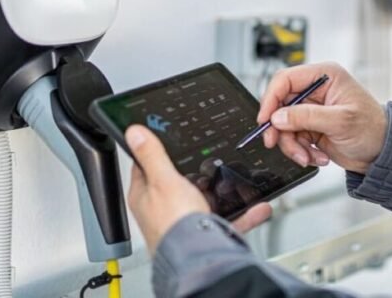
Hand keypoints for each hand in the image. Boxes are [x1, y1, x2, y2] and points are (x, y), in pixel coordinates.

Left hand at [126, 125, 271, 253]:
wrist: (198, 259)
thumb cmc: (173, 224)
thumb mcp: (164, 179)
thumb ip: (152, 154)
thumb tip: (135, 133)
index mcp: (146, 196)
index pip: (145, 166)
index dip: (155, 151)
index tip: (166, 138)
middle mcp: (163, 211)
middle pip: (177, 183)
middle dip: (195, 172)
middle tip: (208, 159)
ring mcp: (185, 223)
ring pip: (206, 201)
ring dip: (223, 191)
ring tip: (235, 180)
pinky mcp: (207, 235)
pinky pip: (229, 220)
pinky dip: (245, 213)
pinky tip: (257, 206)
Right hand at [258, 62, 386, 174]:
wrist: (383, 154)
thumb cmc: (373, 129)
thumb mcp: (340, 121)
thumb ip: (307, 117)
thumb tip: (278, 117)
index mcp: (324, 76)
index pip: (285, 80)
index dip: (271, 98)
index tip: (265, 119)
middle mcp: (315, 90)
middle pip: (280, 104)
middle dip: (279, 127)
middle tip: (275, 142)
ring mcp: (311, 110)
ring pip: (283, 125)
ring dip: (292, 144)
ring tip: (307, 156)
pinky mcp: (310, 126)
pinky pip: (292, 138)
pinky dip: (300, 150)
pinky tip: (316, 156)